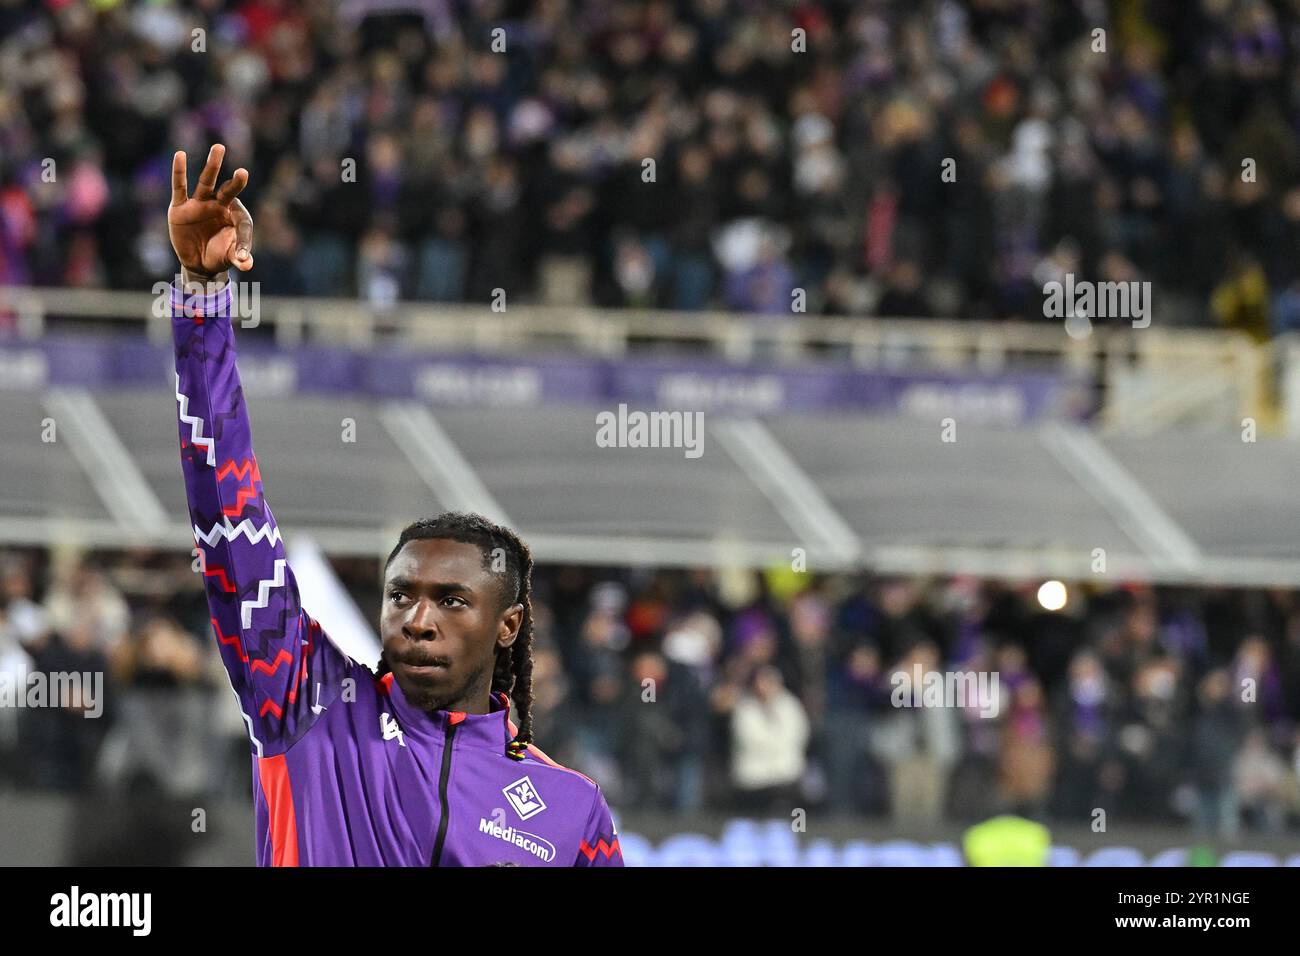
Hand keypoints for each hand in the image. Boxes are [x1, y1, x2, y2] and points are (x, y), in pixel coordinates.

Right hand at [168, 143, 253, 278]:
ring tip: (219, 148)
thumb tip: (247, 265)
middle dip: (236, 183)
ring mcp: (200, 204)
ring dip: (213, 166)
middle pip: (229, 191)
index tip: (243, 256)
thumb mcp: (230, 257)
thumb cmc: (219, 255)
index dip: (244, 240)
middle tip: (243, 173)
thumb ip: (239, 258)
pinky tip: (180, 155)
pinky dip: (179, 172)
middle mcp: (219, 206)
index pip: (243, 222)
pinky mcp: (181, 206)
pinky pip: (180, 187)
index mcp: (235, 217)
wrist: (198, 261)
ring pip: (207, 182)